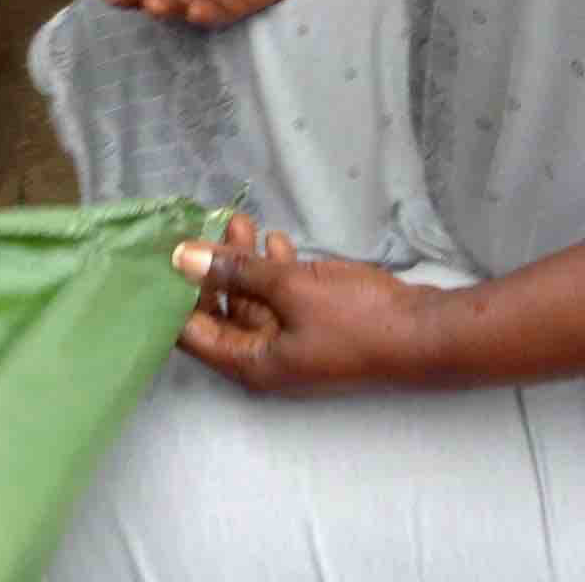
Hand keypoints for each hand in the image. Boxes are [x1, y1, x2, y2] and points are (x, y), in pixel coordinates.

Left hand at [173, 212, 446, 395]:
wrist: (426, 332)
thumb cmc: (355, 318)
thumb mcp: (289, 288)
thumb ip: (235, 272)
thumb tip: (182, 258)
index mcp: (251, 365)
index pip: (190, 334)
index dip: (172, 296)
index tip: (158, 255)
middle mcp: (266, 361)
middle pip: (220, 314)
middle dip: (212, 269)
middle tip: (204, 227)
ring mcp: (292, 346)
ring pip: (252, 301)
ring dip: (244, 262)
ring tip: (239, 220)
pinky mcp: (314, 328)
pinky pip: (281, 299)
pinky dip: (274, 271)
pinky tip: (277, 240)